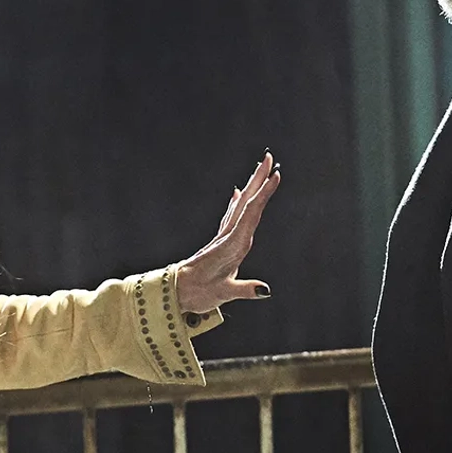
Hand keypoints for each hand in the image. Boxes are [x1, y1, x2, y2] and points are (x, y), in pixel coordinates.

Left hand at [176, 153, 282, 313]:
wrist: (175, 293)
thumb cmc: (198, 293)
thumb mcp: (223, 294)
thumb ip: (245, 290)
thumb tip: (265, 290)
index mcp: (233, 245)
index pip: (251, 213)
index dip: (264, 194)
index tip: (275, 176)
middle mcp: (229, 236)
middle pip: (246, 202)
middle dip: (258, 179)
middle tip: (270, 158)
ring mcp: (223, 237)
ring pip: (240, 205)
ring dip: (251, 186)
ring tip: (260, 169)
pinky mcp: (220, 242)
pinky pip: (231, 215)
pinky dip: (237, 202)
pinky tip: (237, 193)